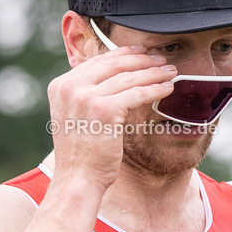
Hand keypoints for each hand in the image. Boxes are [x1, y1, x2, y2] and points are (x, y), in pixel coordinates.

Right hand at [46, 46, 176, 190]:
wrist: (78, 179)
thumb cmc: (82, 153)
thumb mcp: (75, 116)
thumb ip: (86, 95)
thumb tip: (113, 79)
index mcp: (61, 85)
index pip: (97, 61)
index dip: (123, 54)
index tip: (142, 52)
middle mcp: (70, 87)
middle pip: (114, 64)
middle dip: (142, 60)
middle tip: (162, 60)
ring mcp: (86, 97)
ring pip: (129, 78)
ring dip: (154, 73)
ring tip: (170, 72)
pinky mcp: (105, 110)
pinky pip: (137, 93)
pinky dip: (155, 89)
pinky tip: (168, 88)